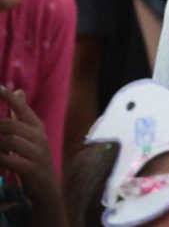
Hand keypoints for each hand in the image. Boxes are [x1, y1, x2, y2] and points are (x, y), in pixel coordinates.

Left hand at [0, 87, 65, 226]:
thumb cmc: (33, 159)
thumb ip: (21, 115)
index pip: (22, 107)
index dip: (8, 97)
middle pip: (10, 125)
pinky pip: (10, 161)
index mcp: (36, 126)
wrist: (46, 190)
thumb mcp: (30, 135)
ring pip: (9, 142)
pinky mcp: (32, 169)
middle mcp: (38, 137)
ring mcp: (37, 153)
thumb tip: (17, 91)